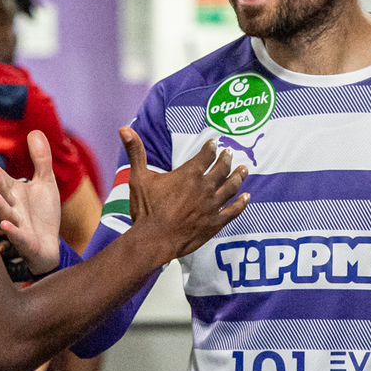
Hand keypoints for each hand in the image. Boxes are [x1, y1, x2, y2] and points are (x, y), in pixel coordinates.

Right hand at [0, 131, 60, 275]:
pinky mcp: (25, 241)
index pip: (1, 178)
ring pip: (5, 213)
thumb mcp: (45, 183)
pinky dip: (12, 232)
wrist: (49, 246)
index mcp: (14, 192)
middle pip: (2, 192)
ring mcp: (17, 224)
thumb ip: (41, 159)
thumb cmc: (43, 214)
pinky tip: (7, 226)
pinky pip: (18, 236)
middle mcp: (12, 207)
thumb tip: (35, 130)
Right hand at [122, 128, 247, 259]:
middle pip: (222, 169)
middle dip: (227, 159)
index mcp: (189, 174)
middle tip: (230, 153)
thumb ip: (135, 152)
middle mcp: (204, 187)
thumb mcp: (138, 177)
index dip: (211, 147)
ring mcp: (212, 206)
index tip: (215, 142)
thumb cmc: (146, 210)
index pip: (206, 155)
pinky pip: (233, 211)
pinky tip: (247, 197)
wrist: (154, 240)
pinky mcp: (215, 223)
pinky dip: (241, 203)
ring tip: (244, 169)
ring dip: (239, 177)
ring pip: (231, 187)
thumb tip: (124, 129)